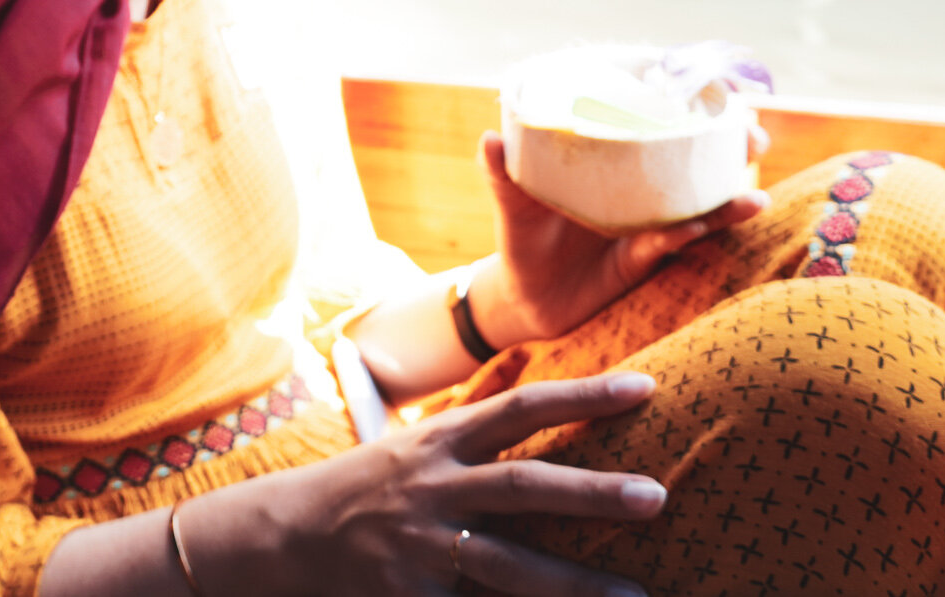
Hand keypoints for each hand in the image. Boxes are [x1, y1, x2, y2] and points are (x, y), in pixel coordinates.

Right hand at [260, 372, 663, 596]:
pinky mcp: (410, 593)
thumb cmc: (367, 485)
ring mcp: (421, 544)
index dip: (583, 394)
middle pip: (523, 486)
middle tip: (657, 497)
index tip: (645, 388)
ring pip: (508, 563)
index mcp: (441, 440)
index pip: (522, 407)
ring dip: (576, 582)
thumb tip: (530, 370)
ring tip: (635, 595)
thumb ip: (477, 418)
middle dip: (592, 493)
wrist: (286, 535)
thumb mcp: (418, 440)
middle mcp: (433, 486)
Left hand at [471, 131, 767, 347]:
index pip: (657, 123)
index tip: (722, 88)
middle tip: (751, 134)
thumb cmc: (521, 237)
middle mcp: (638, 187)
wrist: (522, 296)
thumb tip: (490, 138)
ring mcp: (647, 222)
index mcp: (612, 161)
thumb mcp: (512, 203)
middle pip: (695, 158)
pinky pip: (672, 243)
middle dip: (729, 145)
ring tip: (754, 196)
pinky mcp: (643, 258)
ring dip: (727, 200)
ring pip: (698, 204)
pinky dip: (689, 235)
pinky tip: (703, 227)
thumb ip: (502, 173)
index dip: (691, 104)